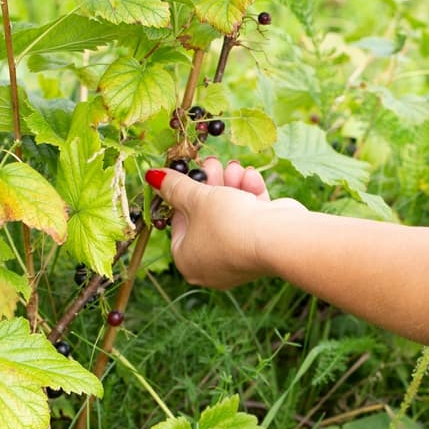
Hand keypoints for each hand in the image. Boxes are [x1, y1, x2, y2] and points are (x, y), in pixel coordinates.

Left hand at [145, 157, 305, 288]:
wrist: (277, 239)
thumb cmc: (228, 221)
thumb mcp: (195, 198)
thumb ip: (174, 186)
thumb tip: (152, 176)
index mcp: (186, 260)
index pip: (178, 222)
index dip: (183, 193)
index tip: (189, 171)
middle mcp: (210, 266)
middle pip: (205, 217)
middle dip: (211, 185)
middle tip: (212, 162)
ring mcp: (237, 258)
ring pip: (229, 215)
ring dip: (231, 186)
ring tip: (233, 165)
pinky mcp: (260, 249)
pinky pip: (249, 221)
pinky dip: (249, 197)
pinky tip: (251, 177)